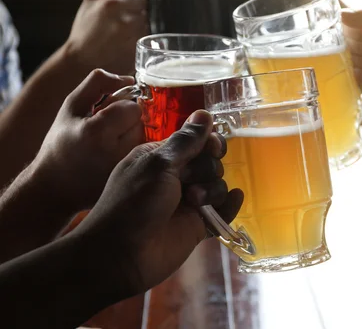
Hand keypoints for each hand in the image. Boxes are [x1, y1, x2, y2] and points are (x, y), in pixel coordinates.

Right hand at [31, 69, 144, 214]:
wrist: (55, 186)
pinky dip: (137, 152)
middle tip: (109, 129)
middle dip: (129, 122)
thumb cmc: (62, 142)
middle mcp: (115, 153)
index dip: (121, 107)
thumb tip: (130, 79)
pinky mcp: (132, 179)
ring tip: (112, 143)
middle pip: (142, 123)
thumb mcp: (72, 105)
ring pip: (147, 139)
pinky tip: (118, 156)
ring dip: (134, 136)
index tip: (106, 114)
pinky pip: (147, 156)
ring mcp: (126, 169)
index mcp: (97, 132)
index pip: (133, 108)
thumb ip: (98, 83)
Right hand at [65, 0, 147, 74]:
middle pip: (149, 11)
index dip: (137, 3)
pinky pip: (150, 41)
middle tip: (125, 24)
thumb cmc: (84, 29)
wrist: (81, 61)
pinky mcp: (140, 51)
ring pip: (151, 26)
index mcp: (115, 2)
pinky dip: (143, 41)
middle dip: (140, 15)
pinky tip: (128, 44)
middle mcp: (128, 18)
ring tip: (125, 35)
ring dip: (142, 28)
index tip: (129, 9)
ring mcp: (136, 36)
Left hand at [75, 110, 242, 298]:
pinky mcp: (197, 226)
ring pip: (217, 184)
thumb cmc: (132, 203)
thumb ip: (185, 141)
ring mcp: (187, 203)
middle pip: (210, 162)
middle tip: (189, 180)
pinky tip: (234, 198)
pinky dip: (230, 205)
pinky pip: (223, 211)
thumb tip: (205, 113)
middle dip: (206, 168)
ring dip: (212, 189)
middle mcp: (175, 177)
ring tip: (195, 201)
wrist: (121, 255)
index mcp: (161, 158)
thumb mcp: (157, 164)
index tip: (211, 148)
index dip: (207, 143)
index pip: (194, 141)